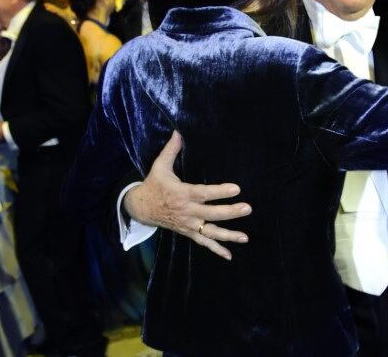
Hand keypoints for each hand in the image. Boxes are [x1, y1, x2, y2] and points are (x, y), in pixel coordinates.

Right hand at [124, 131, 251, 259]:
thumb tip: (178, 132)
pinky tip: (230, 255)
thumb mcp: (159, 166)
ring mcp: (188, 224)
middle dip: (230, 212)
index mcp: (182, 194)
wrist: (140, 208)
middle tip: (247, 208)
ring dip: (228, 235)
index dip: (219, 191)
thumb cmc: (154, 185)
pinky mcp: (188, 232)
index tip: (236, 188)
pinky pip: (203, 243)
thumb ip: (171, 150)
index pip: (203, 193)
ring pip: (210, 232)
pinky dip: (216, 250)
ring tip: (245, 237)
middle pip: (211, 214)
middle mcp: (187, 211)